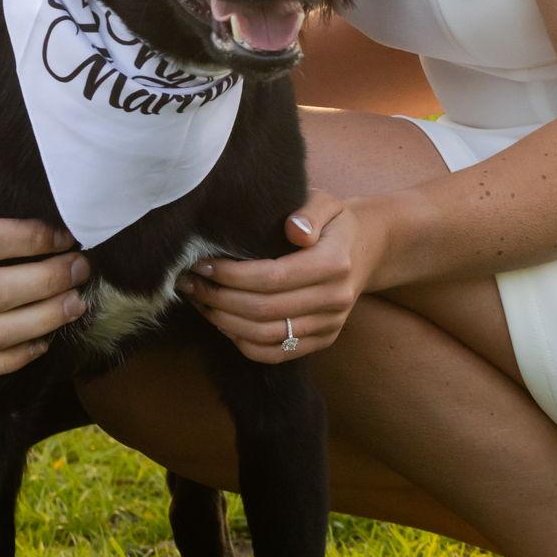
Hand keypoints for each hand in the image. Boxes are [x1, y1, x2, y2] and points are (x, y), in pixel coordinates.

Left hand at [178, 191, 380, 363]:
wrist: (367, 248)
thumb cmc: (334, 221)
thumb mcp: (325, 203)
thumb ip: (309, 213)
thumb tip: (294, 230)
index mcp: (334, 263)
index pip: (273, 277)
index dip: (231, 274)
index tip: (201, 263)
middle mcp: (335, 299)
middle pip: (264, 310)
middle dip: (219, 299)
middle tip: (189, 282)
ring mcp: (330, 325)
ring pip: (266, 336)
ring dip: (224, 322)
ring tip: (199, 300)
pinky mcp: (323, 340)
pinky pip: (277, 353)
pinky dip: (244, 343)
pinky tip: (222, 321)